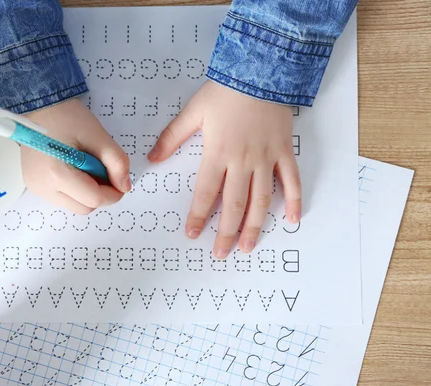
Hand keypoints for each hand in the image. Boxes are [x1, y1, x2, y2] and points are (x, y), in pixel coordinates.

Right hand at [22, 98, 130, 213]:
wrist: (38, 105)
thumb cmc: (66, 115)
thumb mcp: (97, 136)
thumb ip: (116, 161)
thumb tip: (124, 186)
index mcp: (57, 174)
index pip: (94, 199)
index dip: (114, 193)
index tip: (121, 182)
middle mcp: (43, 186)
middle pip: (84, 207)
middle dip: (100, 194)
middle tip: (103, 170)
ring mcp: (36, 187)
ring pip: (73, 205)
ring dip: (87, 192)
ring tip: (86, 166)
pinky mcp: (34, 185)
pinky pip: (62, 197)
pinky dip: (75, 189)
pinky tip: (75, 168)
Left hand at [148, 81, 300, 257]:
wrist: (260, 69)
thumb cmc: (225, 91)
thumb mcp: (193, 112)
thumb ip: (172, 137)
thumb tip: (153, 158)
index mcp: (218, 154)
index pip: (205, 193)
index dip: (198, 216)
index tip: (193, 234)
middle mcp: (243, 162)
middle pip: (233, 205)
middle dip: (226, 233)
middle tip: (221, 253)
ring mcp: (267, 159)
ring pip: (262, 201)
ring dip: (255, 226)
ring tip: (248, 247)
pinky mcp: (284, 152)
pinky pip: (292, 181)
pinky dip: (295, 201)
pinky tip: (292, 221)